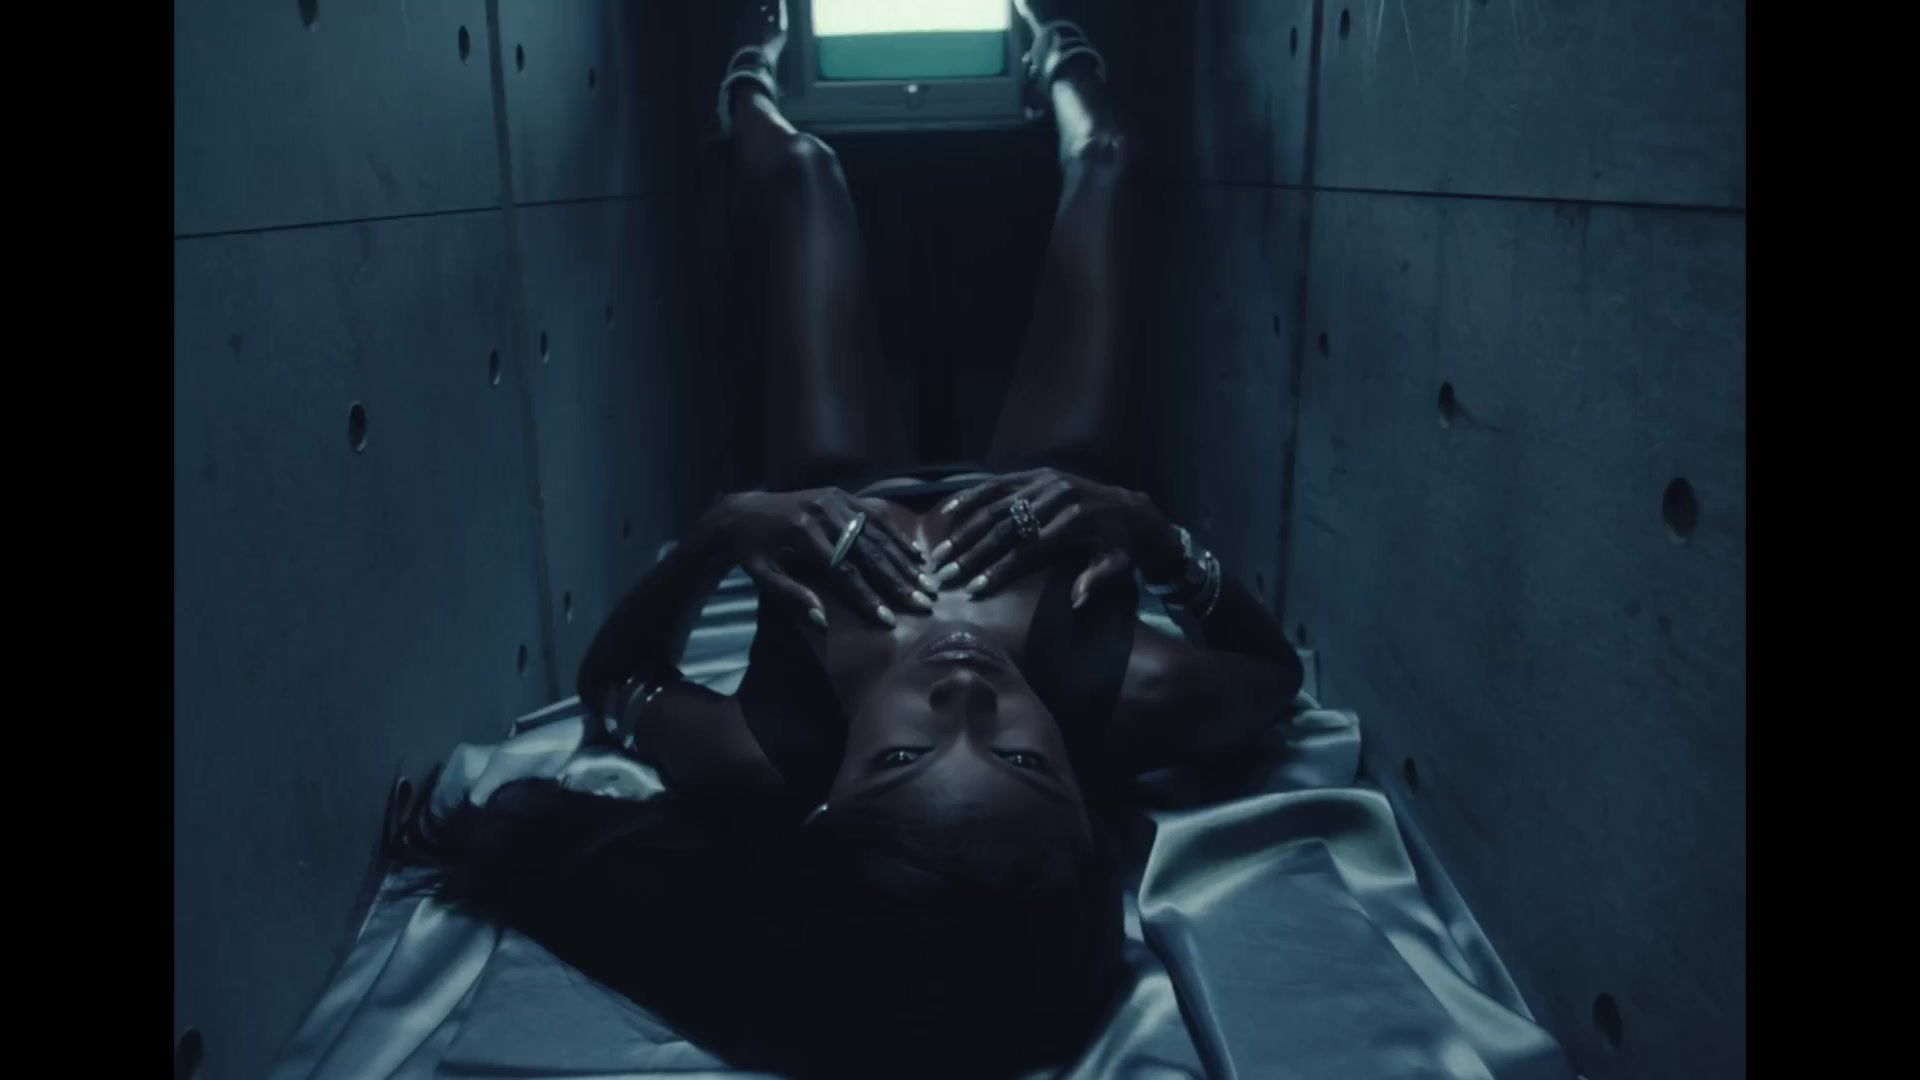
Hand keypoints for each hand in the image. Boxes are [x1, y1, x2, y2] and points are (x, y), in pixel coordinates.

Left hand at [715, 488, 935, 627]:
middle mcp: (824, 514)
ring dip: (904, 560)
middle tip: (922, 602)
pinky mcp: (840, 494)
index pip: (844, 572)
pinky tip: (915, 554)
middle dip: (898, 581)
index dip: (867, 597)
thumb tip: (823, 620)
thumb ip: (791, 596)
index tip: (888, 619)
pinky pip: (874, 515)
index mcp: (803, 535)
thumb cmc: (751, 551)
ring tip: (927, 582)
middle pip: (869, 552)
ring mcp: (835, 500)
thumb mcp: (762, 576)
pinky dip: (896, 535)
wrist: (740, 511)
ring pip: (877, 534)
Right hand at [928, 469, 1182, 606]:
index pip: (1027, 550)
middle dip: (971, 554)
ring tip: (940, 552)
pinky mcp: (1037, 473)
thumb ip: (1098, 580)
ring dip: (964, 530)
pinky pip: (999, 483)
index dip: (999, 570)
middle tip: (945, 574)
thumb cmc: (1120, 547)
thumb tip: (1077, 600)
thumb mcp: (1119, 566)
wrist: (1132, 510)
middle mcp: (1055, 497)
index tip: (974, 590)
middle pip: (1004, 528)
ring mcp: (1044, 481)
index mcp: (1073, 523)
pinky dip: (972, 496)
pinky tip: (949, 512)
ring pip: (996, 506)